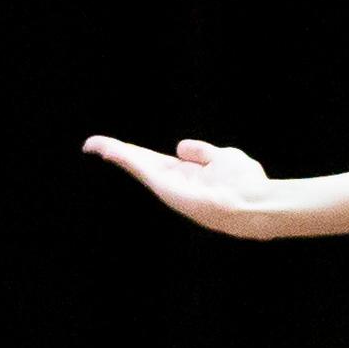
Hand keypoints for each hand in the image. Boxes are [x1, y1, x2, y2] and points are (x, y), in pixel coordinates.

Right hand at [83, 134, 284, 236]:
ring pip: (138, 166)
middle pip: (141, 164)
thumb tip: (181, 147)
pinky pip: (143, 169)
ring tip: (94, 144)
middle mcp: (174, 184)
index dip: (138, 153)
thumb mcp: (222, 157)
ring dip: (116, 153)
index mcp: (185, 175)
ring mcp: (170, 188)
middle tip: (93, 144)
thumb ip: (201, 152)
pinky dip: (126, 158)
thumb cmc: (245, 184)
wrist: (255, 203)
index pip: (156, 162)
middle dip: (118, 153)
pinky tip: (109, 150)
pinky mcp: (168, 189)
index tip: (116, 146)